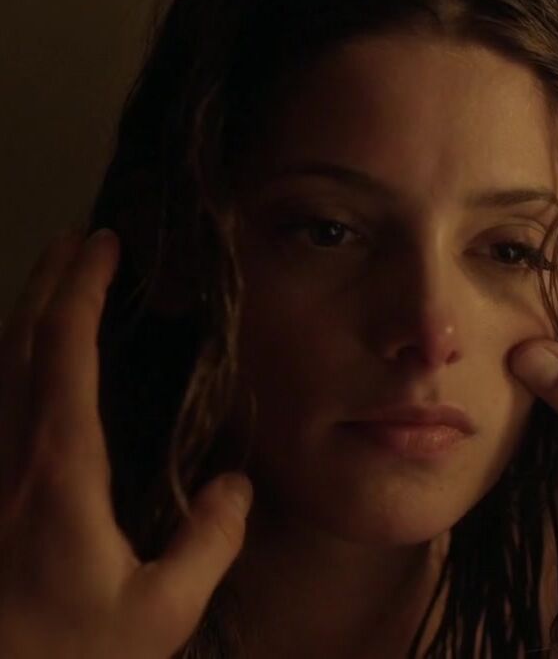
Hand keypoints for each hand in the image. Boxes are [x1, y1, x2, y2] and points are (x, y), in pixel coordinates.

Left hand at [0, 228, 252, 658]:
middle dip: (46, 282)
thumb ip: (208, 544)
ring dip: (22, 315)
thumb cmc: (64, 655)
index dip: (81, 292)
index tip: (104, 246)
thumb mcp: (159, 614)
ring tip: (53, 282)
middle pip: (16, 345)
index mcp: (56, 473)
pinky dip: (6, 364)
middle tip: (78, 239)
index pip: (63, 356)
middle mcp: (7, 460)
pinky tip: (23, 368)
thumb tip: (237, 485)